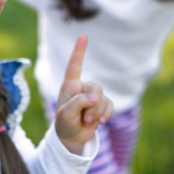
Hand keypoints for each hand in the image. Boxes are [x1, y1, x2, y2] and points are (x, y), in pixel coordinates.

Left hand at [55, 35, 112, 154]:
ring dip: (97, 112)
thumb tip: (96, 97)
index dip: (79, 50)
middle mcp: (81, 87)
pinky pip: (110, 105)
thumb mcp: (66, 115)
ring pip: (103, 98)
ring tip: (86, 121)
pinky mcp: (101, 104)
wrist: (71, 138)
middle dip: (92, 106)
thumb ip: (78, 103)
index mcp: (69, 85)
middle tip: (83, 118)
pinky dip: (105, 114)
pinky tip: (99, 122)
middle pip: (95, 88)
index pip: (74, 65)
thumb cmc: (64, 124)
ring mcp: (92, 96)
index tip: (83, 36)